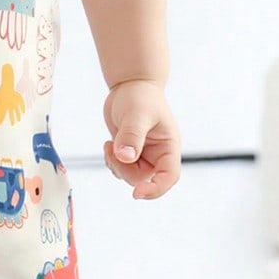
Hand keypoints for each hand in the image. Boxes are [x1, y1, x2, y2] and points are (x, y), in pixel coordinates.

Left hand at [103, 79, 180, 199]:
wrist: (131, 85)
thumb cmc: (140, 96)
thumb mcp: (137, 114)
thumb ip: (132, 136)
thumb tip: (125, 158)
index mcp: (169, 147)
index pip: (169, 176)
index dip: (156, 188)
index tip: (137, 193)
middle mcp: (158, 154)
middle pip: (144, 179)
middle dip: (124, 170)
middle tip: (112, 150)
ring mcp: (144, 155)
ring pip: (130, 176)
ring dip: (116, 166)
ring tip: (109, 146)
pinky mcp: (131, 153)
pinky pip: (122, 169)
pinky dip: (112, 162)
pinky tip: (108, 145)